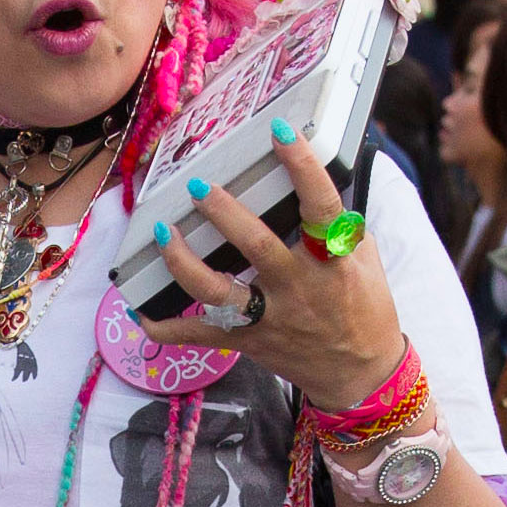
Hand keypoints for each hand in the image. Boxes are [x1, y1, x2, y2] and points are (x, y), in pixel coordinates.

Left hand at [152, 122, 401, 412]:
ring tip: (162, 233)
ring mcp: (270, 317)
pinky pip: (200, 336)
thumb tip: (311, 173)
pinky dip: (167, 328)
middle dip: (224, 214)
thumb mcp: (364, 258)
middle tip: (198, 186)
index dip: (302, 166)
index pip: (320, 206)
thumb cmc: (364, 306)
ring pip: (218, 291)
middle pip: (257, 246)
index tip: (281, 132)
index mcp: (333, 261)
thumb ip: (337, 222)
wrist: (358, 373)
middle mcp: (299, 287)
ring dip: (184, 262)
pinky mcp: (249, 341)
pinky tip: (142, 310)